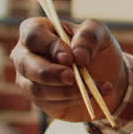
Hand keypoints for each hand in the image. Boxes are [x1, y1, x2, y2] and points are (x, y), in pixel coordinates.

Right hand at [11, 17, 128, 122]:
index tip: (69, 58)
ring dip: (68, 91)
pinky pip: (50, 103)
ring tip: (94, 87)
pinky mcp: (39, 99)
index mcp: (37, 30)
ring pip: (37, 89)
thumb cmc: (95, 47)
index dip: (50, 46)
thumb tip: (78, 56)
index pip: (33, 34)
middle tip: (73, 78)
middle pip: (26, 65)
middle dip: (50, 74)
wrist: (107, 75)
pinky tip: (93, 94)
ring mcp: (29, 79)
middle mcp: (25, 54)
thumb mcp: (99, 33)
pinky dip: (74, 100)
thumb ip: (89, 37)